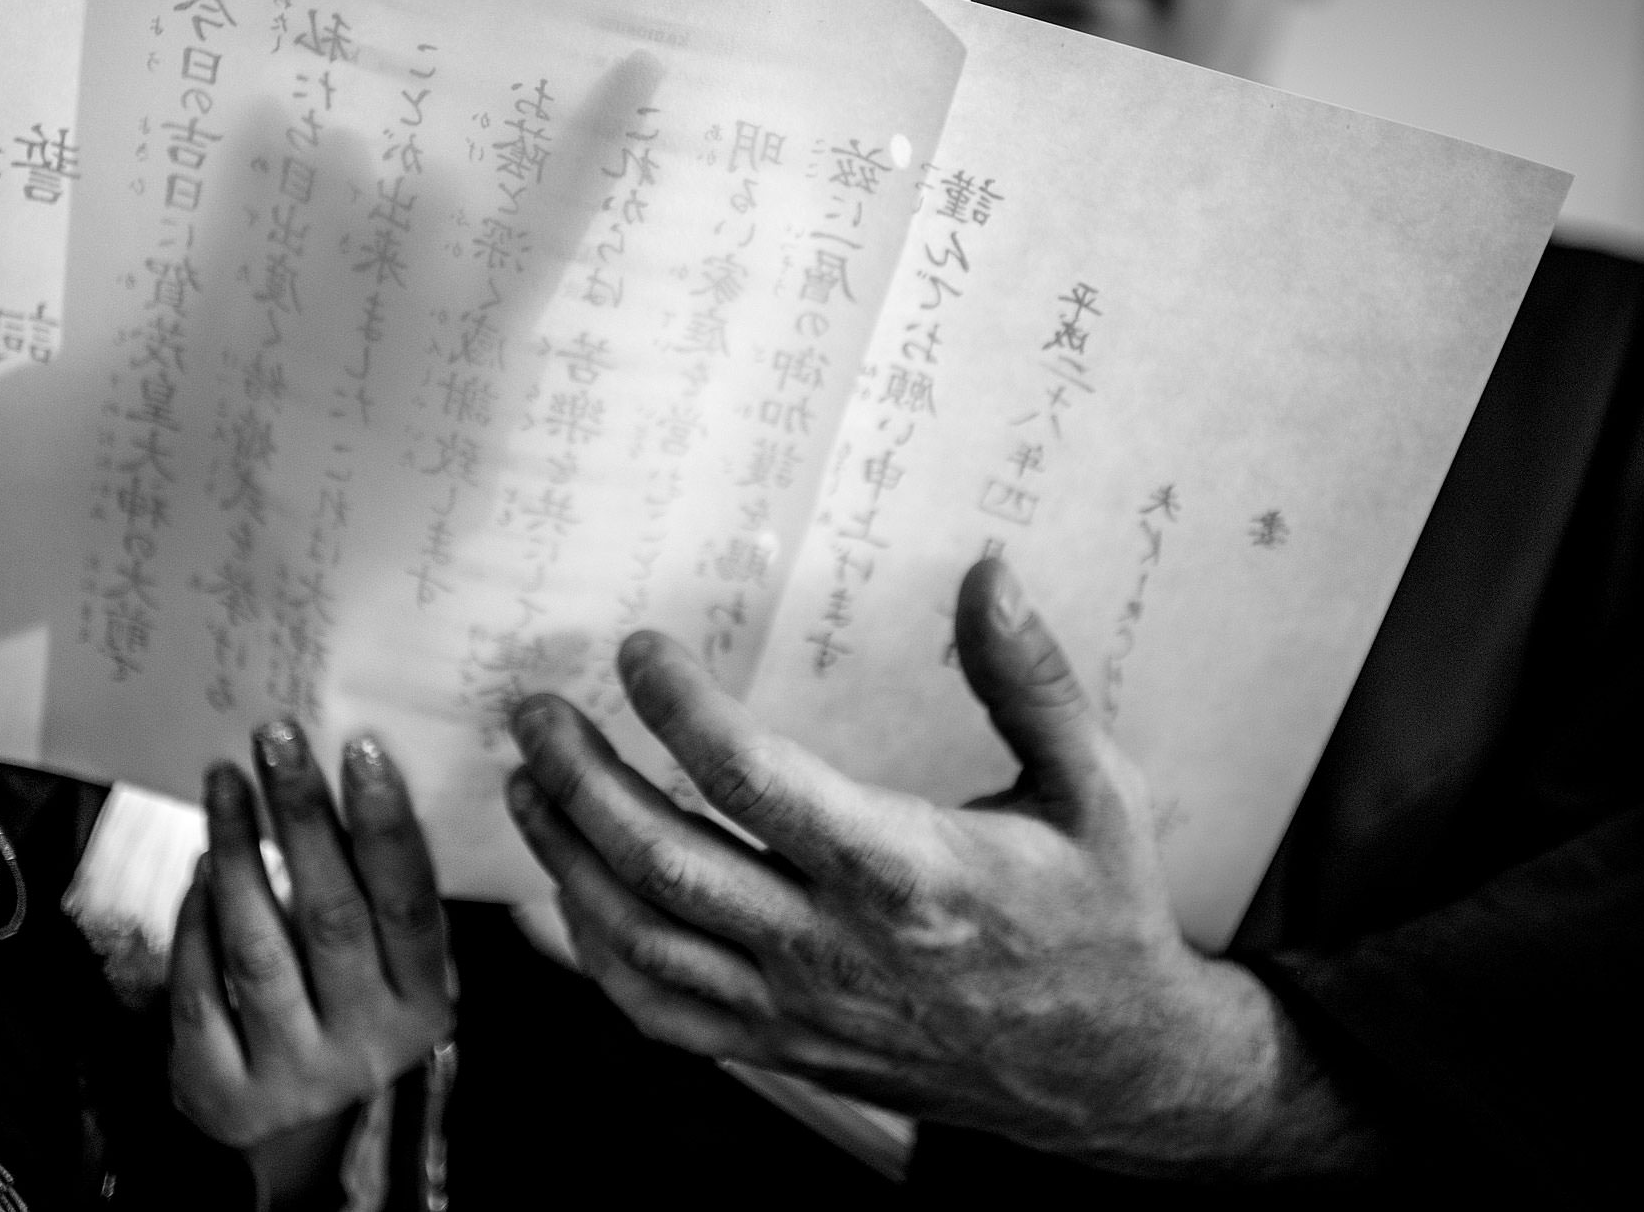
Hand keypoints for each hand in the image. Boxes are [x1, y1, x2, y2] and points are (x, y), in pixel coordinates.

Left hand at [170, 724, 453, 1207]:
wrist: (302, 1140)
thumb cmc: (354, 1013)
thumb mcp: (395, 971)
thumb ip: (385, 896)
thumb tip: (358, 770)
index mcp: (423, 1003)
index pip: (406, 904)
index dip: (383, 824)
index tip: (359, 748)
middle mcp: (364, 1042)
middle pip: (330, 915)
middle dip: (301, 817)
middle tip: (276, 738)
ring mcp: (291, 1071)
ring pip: (257, 948)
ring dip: (237, 853)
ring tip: (225, 782)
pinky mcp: (222, 1089)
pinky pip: (199, 989)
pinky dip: (195, 922)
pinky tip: (200, 867)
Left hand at [504, 558, 1375, 1178]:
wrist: (1114, 1070)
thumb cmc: (1100, 917)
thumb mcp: (1096, 787)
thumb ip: (1031, 679)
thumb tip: (985, 572)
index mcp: (906, 872)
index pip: (756, 784)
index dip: (681, 712)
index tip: (638, 651)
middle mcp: (836, 948)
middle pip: (667, 863)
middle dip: (583, 779)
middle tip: (536, 711)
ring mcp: (801, 1010)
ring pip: (645, 942)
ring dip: (569, 859)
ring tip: (529, 784)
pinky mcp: (786, 1050)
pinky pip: (663, 1016)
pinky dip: (598, 959)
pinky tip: (568, 901)